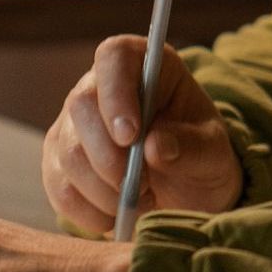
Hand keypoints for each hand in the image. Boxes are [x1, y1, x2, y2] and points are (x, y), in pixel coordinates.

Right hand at [42, 35, 242, 235]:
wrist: (185, 190)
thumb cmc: (200, 155)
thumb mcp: (213, 151)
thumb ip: (192, 146)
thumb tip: (154, 147)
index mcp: (143, 64)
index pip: (114, 56)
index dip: (116, 92)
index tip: (131, 135)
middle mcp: (100, 85)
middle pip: (81, 106)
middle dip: (110, 157)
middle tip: (143, 185)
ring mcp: (73, 122)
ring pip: (67, 152)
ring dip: (104, 189)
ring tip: (140, 200)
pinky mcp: (58, 160)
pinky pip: (58, 186)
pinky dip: (87, 211)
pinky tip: (115, 215)